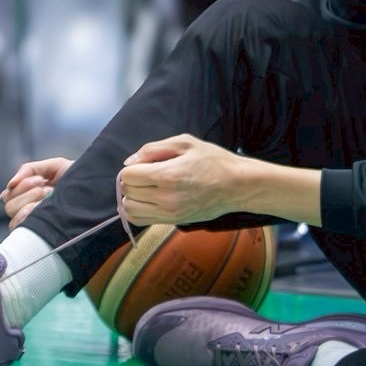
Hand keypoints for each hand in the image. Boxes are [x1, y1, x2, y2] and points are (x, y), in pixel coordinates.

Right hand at [2, 157, 72, 228]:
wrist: (94, 189)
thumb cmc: (76, 177)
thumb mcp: (54, 166)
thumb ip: (29, 169)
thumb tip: (10, 183)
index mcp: (29, 193)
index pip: (9, 193)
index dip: (22, 185)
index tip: (41, 180)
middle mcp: (28, 208)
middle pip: (8, 205)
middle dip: (27, 193)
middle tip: (46, 189)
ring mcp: (33, 221)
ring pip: (13, 215)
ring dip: (29, 203)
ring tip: (48, 197)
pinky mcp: (40, 230)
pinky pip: (21, 227)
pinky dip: (29, 216)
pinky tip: (44, 209)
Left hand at [117, 134, 245, 226]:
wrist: (237, 186)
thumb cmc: (214, 160)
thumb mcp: (185, 143)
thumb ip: (153, 149)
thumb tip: (129, 162)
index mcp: (167, 175)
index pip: (128, 176)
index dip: (132, 168)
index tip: (144, 164)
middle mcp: (166, 198)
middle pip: (127, 193)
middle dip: (131, 182)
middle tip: (146, 175)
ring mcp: (170, 213)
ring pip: (130, 210)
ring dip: (132, 198)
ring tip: (146, 189)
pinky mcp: (174, 222)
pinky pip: (141, 221)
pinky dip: (138, 211)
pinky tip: (149, 201)